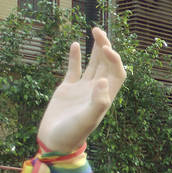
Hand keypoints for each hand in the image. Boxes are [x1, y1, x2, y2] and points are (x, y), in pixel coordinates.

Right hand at [38, 27, 125, 153]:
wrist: (54, 142)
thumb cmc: (72, 133)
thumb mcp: (87, 119)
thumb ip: (97, 102)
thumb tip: (104, 80)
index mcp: (105, 97)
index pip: (117, 73)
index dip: (115, 59)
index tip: (106, 48)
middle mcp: (96, 91)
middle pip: (106, 65)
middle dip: (106, 47)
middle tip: (99, 30)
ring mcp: (82, 89)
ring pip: (93, 64)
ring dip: (95, 49)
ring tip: (95, 30)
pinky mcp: (67, 89)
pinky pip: (74, 69)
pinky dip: (75, 57)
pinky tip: (75, 44)